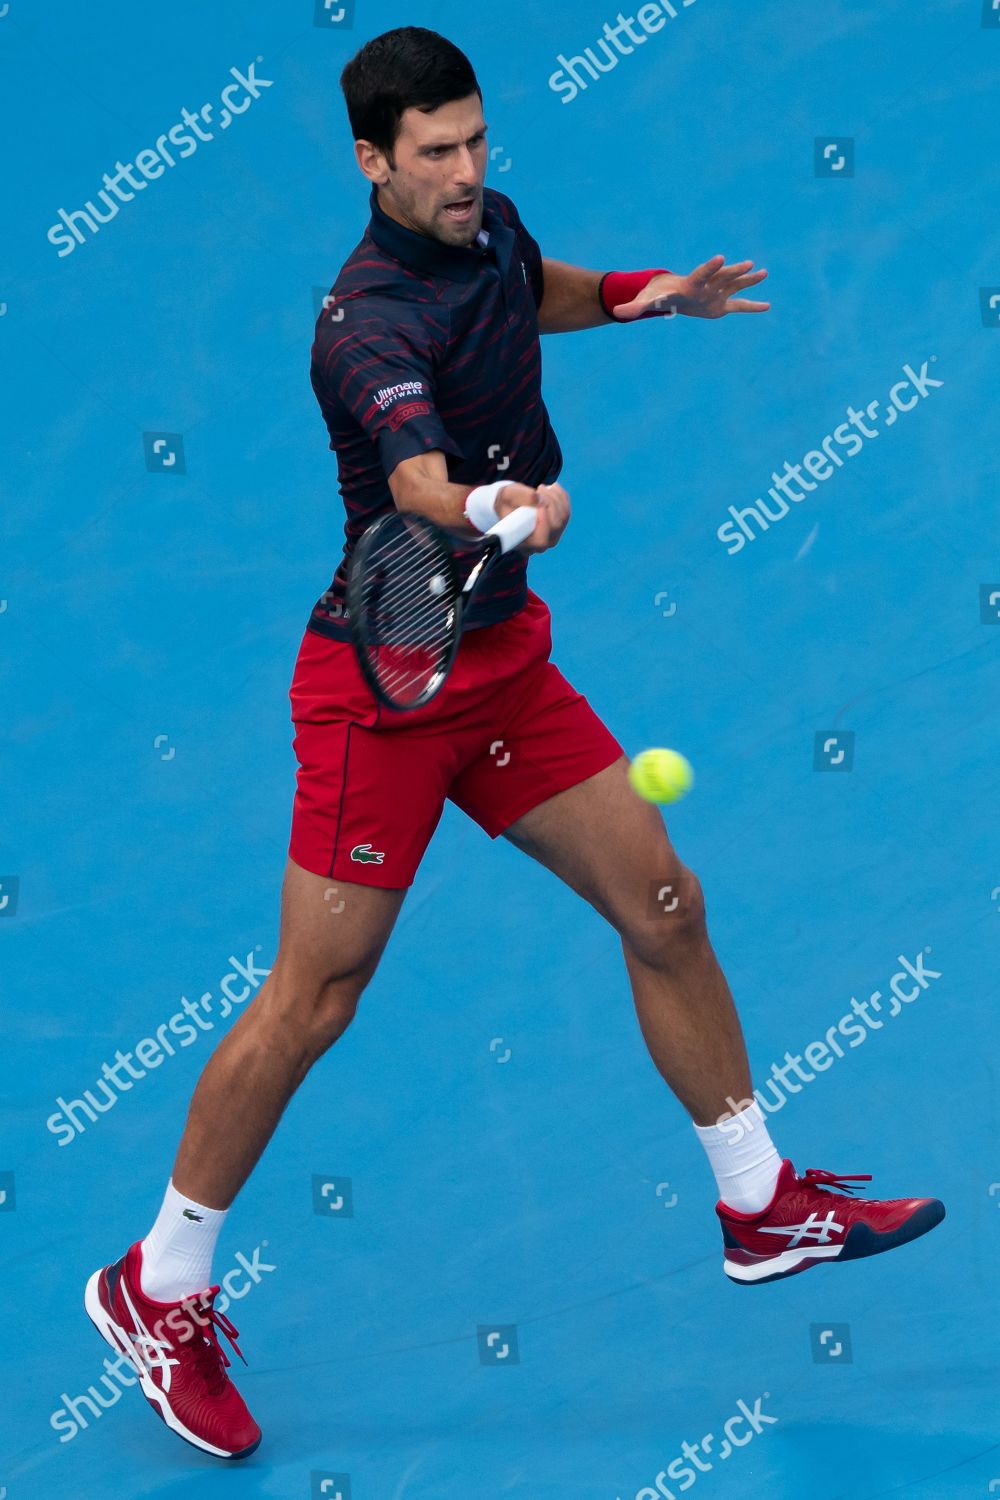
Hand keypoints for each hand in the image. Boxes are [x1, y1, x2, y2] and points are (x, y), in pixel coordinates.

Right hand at [496, 481, 570, 552]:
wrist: (510, 505)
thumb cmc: (505, 503)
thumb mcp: (507, 496)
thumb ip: (520, 497)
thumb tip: (538, 498)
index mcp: (523, 543)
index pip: (540, 541)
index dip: (544, 523)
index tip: (539, 505)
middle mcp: (539, 545)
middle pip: (555, 526)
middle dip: (550, 503)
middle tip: (539, 489)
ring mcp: (551, 537)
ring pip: (563, 517)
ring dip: (556, 497)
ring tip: (542, 487)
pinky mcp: (558, 528)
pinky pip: (566, 512)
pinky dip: (562, 497)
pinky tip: (552, 488)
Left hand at [612, 256, 769, 320]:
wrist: (670, 293)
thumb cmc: (658, 295)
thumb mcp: (646, 301)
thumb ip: (634, 306)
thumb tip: (617, 313)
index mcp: (691, 284)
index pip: (701, 274)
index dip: (710, 267)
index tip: (720, 257)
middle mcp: (707, 285)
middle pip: (722, 277)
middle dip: (733, 271)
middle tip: (748, 263)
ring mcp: (716, 293)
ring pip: (734, 285)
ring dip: (748, 280)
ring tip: (763, 272)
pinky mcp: (721, 305)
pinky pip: (739, 306)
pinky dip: (751, 307)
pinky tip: (767, 305)